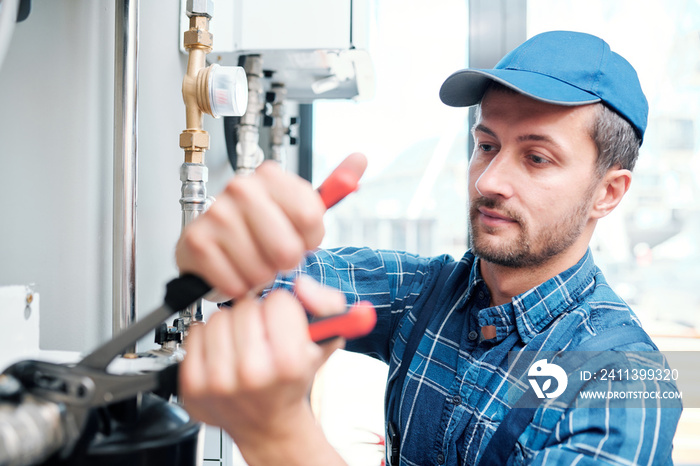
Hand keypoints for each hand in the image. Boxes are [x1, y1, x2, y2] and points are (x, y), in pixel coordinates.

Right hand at [175, 160, 326, 298]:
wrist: (217, 247)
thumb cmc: (261, 229)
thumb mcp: (301, 209)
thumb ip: (334, 186)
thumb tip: (361, 158)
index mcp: (271, 176)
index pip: (310, 216)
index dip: (309, 239)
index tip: (298, 237)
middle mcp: (242, 188)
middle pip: (287, 249)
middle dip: (285, 262)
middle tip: (272, 253)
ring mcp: (217, 213)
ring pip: (261, 270)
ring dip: (260, 276)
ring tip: (251, 261)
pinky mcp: (197, 241)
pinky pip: (235, 282)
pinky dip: (238, 286)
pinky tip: (233, 270)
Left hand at [179, 276, 346, 464]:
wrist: (267, 424)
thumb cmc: (293, 380)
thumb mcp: (324, 341)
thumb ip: (326, 303)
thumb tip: (301, 286)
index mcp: (289, 363)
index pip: (278, 301)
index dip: (283, 309)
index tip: (284, 325)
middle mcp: (252, 374)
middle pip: (246, 307)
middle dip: (256, 316)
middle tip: (263, 338)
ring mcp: (219, 381)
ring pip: (218, 317)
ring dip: (231, 326)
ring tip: (243, 346)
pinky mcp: (193, 385)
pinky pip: (195, 333)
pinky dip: (208, 339)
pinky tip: (224, 354)